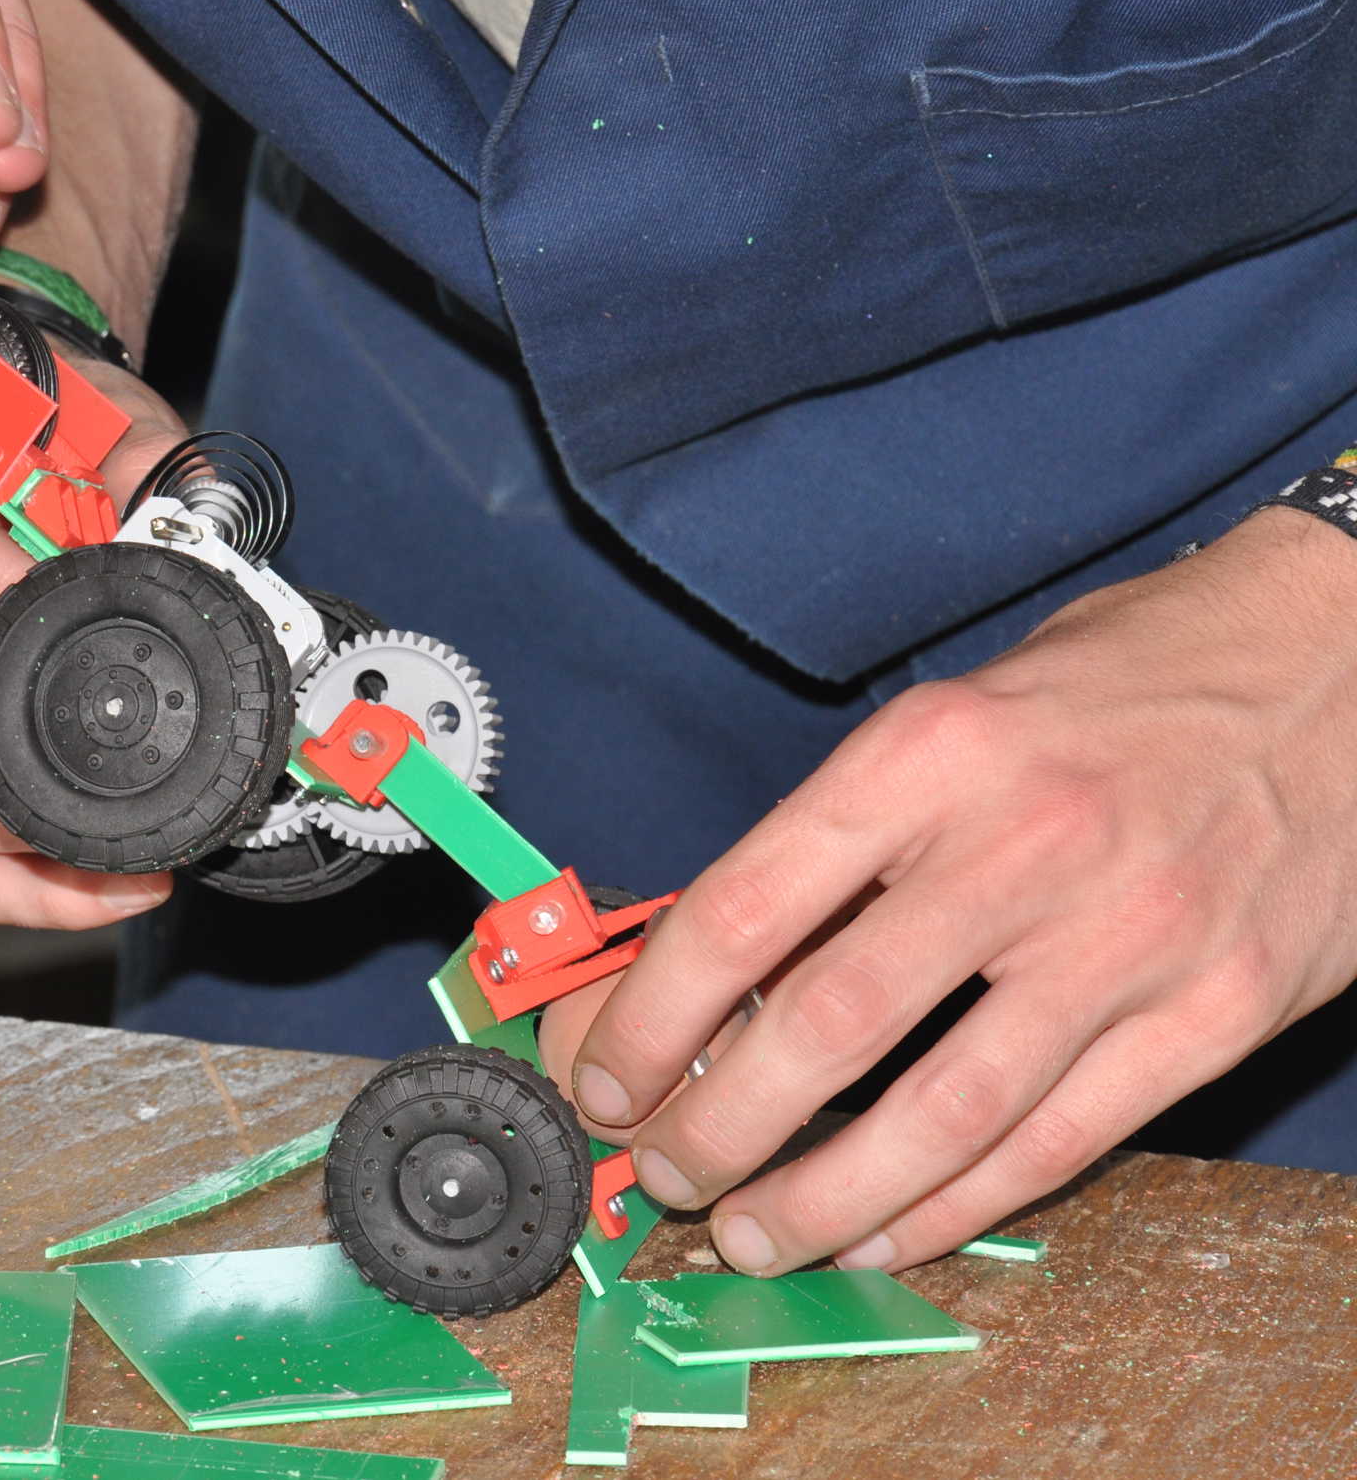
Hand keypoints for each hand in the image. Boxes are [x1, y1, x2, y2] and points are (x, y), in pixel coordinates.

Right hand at [0, 358, 188, 926]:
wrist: (4, 476)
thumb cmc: (33, 443)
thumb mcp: (78, 414)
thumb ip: (119, 448)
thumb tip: (166, 522)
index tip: (81, 588)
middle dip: (26, 710)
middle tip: (124, 700)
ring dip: (41, 820)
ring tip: (145, 812)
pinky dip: (37, 890)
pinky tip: (112, 879)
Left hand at [569, 506, 1356, 1273]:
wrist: (1341, 658)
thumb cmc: (1124, 683)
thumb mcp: (958, 718)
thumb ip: (850, 838)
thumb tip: (714, 963)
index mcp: (929, 756)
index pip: (747, 908)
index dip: (655, 1014)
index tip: (608, 1077)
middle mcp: (1022, 845)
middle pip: (829, 1025)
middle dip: (722, 1124)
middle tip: (665, 1173)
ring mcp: (1127, 939)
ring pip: (941, 1113)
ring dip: (825, 1195)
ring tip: (752, 1233)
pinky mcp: (1212, 1013)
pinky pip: (1058, 1141)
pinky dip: (956, 1205)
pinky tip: (885, 1233)